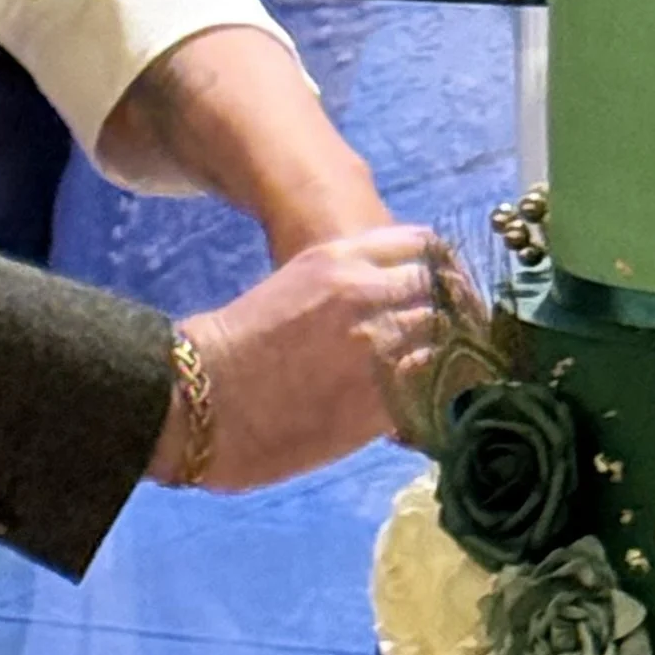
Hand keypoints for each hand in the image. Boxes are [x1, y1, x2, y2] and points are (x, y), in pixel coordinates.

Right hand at [155, 223, 442, 490]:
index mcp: (340, 258)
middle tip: (455, 340)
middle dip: (453, 314)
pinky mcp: (382, 398)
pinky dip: (437, 395)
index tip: (447, 293)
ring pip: (445, 340)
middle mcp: (368, 293)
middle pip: (444, 293)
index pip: (425, 248)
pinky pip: (433, 389)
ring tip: (445, 375)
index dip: (443, 273)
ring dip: (448, 355)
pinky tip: (430, 405)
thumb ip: (346, 294)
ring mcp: (380, 346)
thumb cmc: (232, 347)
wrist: (199, 396)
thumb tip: (386, 315)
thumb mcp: (295, 289)